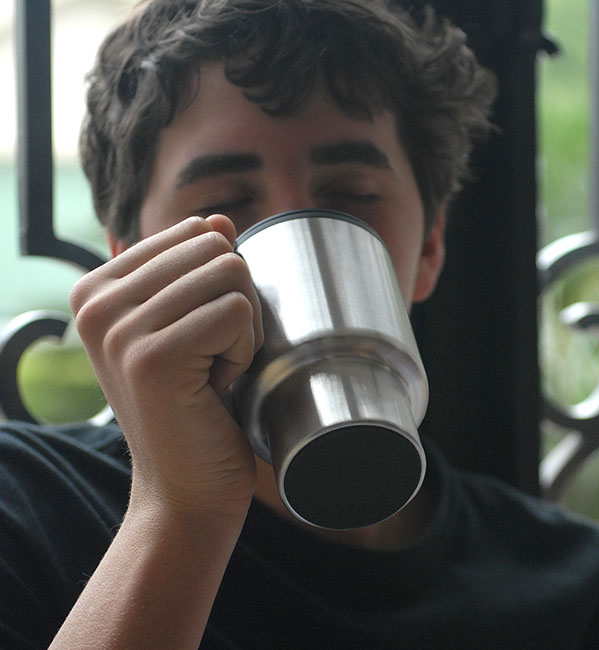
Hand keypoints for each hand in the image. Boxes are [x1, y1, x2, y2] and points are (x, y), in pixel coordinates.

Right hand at [69, 215, 263, 516]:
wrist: (185, 486)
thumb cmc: (194, 404)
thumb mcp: (189, 323)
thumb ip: (197, 267)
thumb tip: (218, 217)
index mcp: (97, 287)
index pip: (195, 233)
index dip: (217, 284)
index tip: (199, 335)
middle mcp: (96, 302)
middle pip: (217, 248)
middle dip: (235, 303)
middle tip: (212, 355)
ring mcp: (119, 329)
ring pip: (233, 274)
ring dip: (243, 328)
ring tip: (213, 370)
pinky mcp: (154, 357)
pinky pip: (239, 312)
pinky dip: (245, 352)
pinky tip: (217, 388)